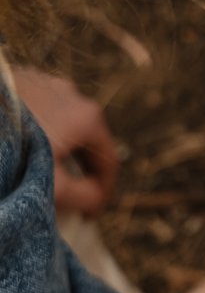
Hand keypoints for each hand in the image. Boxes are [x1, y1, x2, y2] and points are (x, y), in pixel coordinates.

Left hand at [12, 69, 118, 215]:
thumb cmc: (9, 155)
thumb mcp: (53, 186)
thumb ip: (85, 197)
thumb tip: (94, 199)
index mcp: (87, 118)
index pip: (107, 161)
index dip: (102, 192)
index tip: (89, 214)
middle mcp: (71, 94)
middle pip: (83, 140)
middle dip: (75, 168)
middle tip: (61, 195)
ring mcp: (42, 81)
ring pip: (58, 123)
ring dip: (52, 147)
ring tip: (31, 170)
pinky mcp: (14, 77)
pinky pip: (33, 110)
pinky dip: (31, 132)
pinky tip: (11, 148)